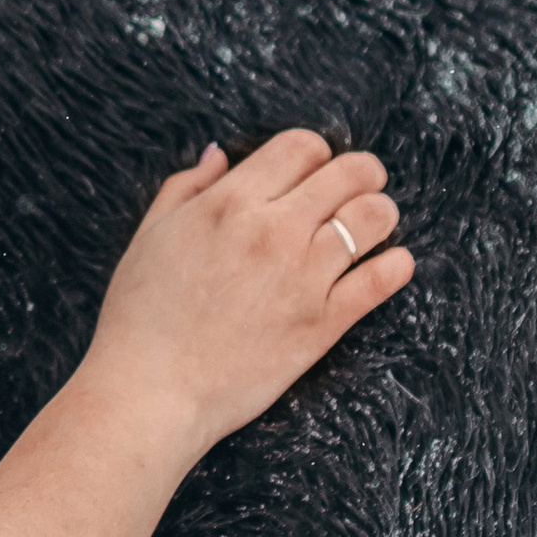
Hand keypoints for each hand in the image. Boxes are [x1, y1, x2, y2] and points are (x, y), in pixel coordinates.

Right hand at [77, 130, 411, 469]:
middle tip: (361, 186)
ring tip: (374, 224)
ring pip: (374, 218)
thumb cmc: (140, 316)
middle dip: (362, 173)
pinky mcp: (323, 322)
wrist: (151, 389)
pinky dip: (396, 266)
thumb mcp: (150, 236)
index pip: (301, 147)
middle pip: (350, 173)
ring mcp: (303, 276)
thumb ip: (186, 187)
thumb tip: (219, 154)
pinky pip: (382, 280)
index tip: (316, 170)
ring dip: (380, 214)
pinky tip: (392, 264)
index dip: (316, 152)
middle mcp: (273, 230)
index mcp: (230, 203)